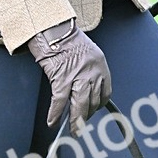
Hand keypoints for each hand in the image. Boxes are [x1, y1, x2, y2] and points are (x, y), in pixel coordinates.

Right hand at [27, 19, 111, 133]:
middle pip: (93, 102)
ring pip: (79, 104)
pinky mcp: (61, 77)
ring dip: (74, 120)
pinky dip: (55, 113)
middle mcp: (92, 72)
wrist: (53, 28)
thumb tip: (84, 93)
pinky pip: (60, 101)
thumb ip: (90, 73)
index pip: (105, 93)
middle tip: (81, 127)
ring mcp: (77, 75)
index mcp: (101, 66)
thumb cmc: (67, 40)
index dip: (98, 106)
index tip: (92, 112)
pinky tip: (53, 121)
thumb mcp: (87, 54)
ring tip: (71, 129)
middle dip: (86, 117)